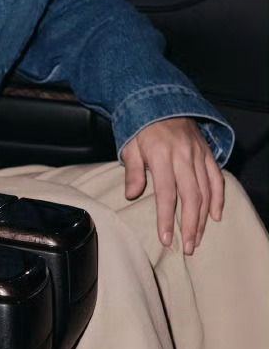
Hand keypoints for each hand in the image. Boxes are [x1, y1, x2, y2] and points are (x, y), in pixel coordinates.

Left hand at [121, 117, 224, 254]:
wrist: (161, 101)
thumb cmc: (141, 127)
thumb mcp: (129, 145)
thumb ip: (133, 171)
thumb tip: (131, 195)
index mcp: (161, 155)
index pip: (166, 194)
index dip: (167, 218)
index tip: (166, 239)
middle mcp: (183, 156)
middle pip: (191, 197)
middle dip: (190, 225)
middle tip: (189, 247)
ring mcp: (198, 155)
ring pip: (206, 191)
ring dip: (203, 218)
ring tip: (198, 238)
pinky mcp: (207, 154)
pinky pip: (217, 178)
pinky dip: (218, 198)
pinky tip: (216, 216)